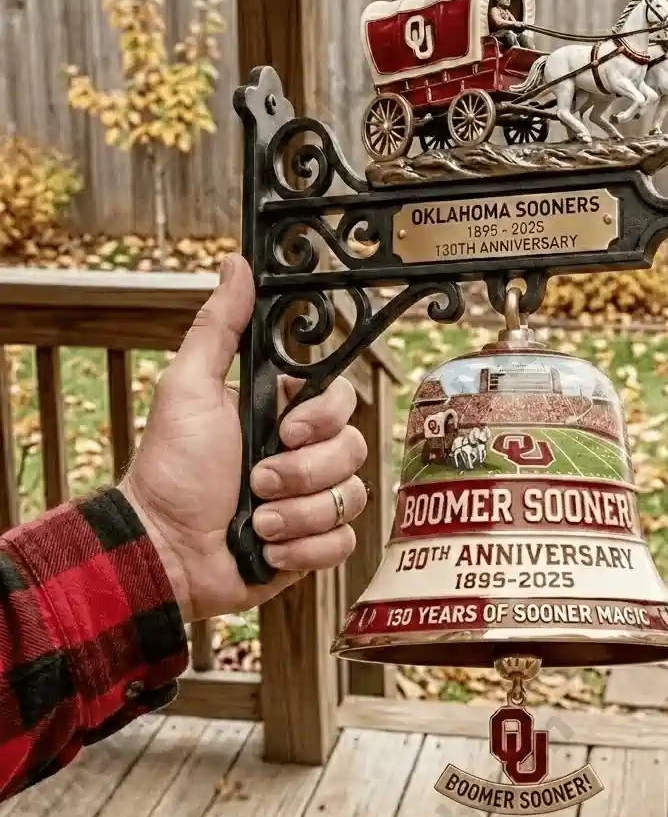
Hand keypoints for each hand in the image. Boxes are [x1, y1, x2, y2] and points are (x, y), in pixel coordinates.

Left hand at [120, 254, 367, 622]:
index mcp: (286, 415)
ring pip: (352, 497)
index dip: (322, 418)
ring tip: (256, 522)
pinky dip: (303, 548)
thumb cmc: (171, 470)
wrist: (163, 553)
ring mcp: (313, 500)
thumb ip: (219, 327)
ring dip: (296, 513)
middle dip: (303, 472)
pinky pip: (344, 541)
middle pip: (355, 448)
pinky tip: (268, 548)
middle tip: (256, 480)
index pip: (344, 399)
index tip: (286, 430)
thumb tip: (236, 264)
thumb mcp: (189, 388)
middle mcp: (306, 454)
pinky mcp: (314, 545)